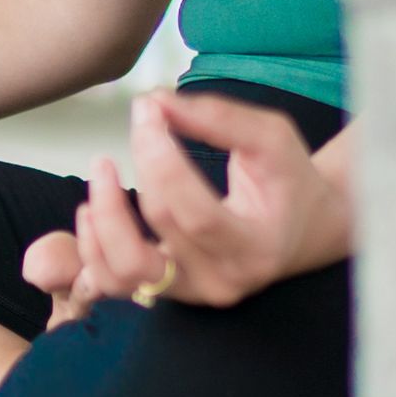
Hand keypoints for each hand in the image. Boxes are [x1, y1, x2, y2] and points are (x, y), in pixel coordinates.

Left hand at [15, 95, 351, 321]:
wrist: (303, 230)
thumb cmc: (289, 180)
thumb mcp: (272, 139)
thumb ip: (219, 118)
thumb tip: (154, 102)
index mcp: (256, 247)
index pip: (195, 211)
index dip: (162, 158)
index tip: (149, 110)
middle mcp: (223, 281)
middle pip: (162, 225)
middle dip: (143, 163)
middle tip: (142, 120)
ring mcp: (192, 294)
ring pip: (125, 272)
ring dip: (103, 219)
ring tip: (103, 169)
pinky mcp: (166, 293)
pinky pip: (112, 283)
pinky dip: (93, 248)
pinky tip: (92, 208)